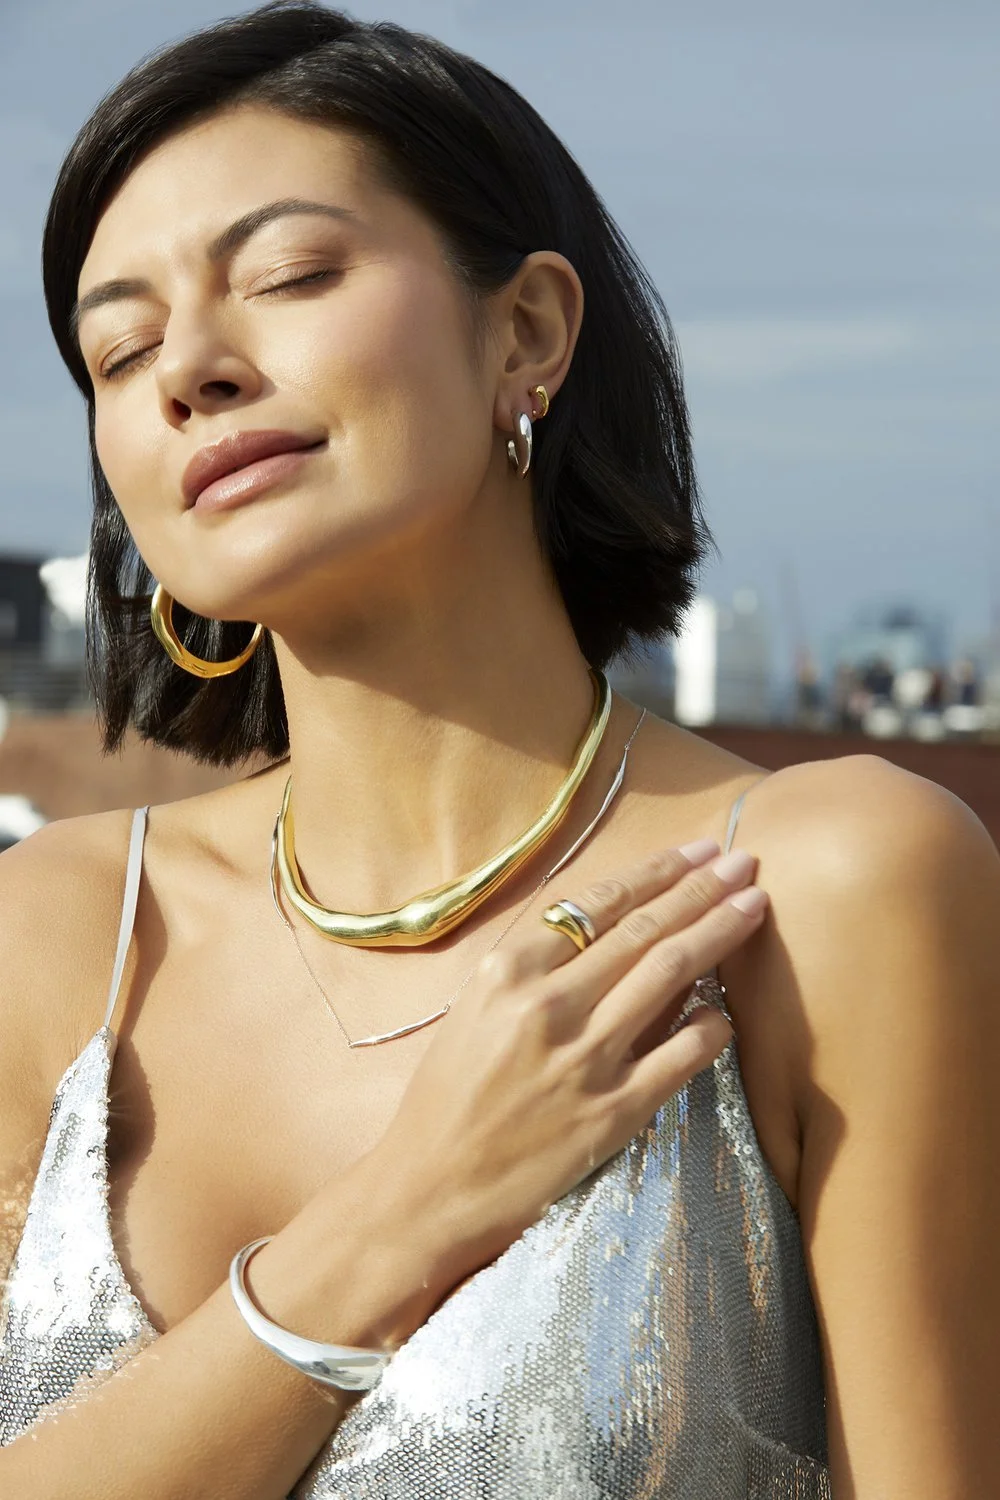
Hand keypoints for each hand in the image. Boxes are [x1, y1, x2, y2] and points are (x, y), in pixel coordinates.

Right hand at [373, 841, 766, 1280]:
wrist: (428, 1187)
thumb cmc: (447, 1096)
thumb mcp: (476, 1010)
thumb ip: (537, 970)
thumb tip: (612, 932)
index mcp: (509, 971)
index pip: (600, 905)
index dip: (657, 872)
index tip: (698, 852)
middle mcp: (549, 1005)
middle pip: (644, 930)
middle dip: (702, 889)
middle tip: (745, 863)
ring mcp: (585, 1057)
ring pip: (669, 976)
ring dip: (718, 933)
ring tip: (753, 905)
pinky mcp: (612, 1111)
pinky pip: (681, 1056)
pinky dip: (711, 1027)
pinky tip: (727, 1010)